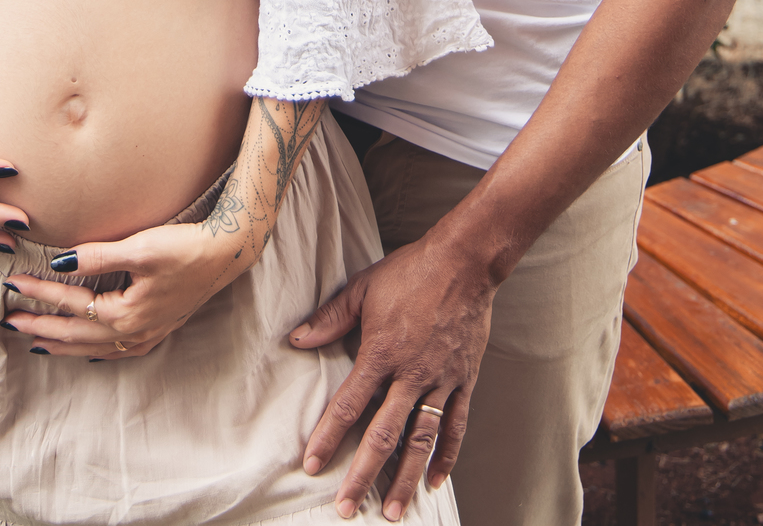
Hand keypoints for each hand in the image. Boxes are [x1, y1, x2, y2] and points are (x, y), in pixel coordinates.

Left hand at [0, 220, 243, 358]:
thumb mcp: (140, 247)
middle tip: (9, 322)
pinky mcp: (156, 330)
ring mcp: (146, 336)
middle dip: (41, 327)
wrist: (227, 255)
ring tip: (35, 341)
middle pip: (76, 334)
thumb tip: (59, 262)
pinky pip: (114, 350)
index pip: (71, 304)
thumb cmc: (185, 247)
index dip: (40, 294)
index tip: (13, 285)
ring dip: (62, 343)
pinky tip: (86, 350)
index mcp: (125, 314)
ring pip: (93, 347)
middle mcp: (132, 333)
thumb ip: (97, 256)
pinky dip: (92, 350)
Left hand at [289, 227, 494, 520]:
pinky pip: (455, 426)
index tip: (313, 465)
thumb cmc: (411, 271)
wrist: (465, 262)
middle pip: (383, 434)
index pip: (349, 404)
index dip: (328, 436)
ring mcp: (441, 380)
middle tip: (346, 507)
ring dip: (404, 478)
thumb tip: (297, 339)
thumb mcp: (363, 288)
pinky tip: (435, 481)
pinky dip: (446, 456)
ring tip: (391, 510)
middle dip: (362, 474)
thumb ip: (330, 318)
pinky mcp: (464, 380)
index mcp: (382, 352)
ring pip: (421, 440)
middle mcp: (411, 374)